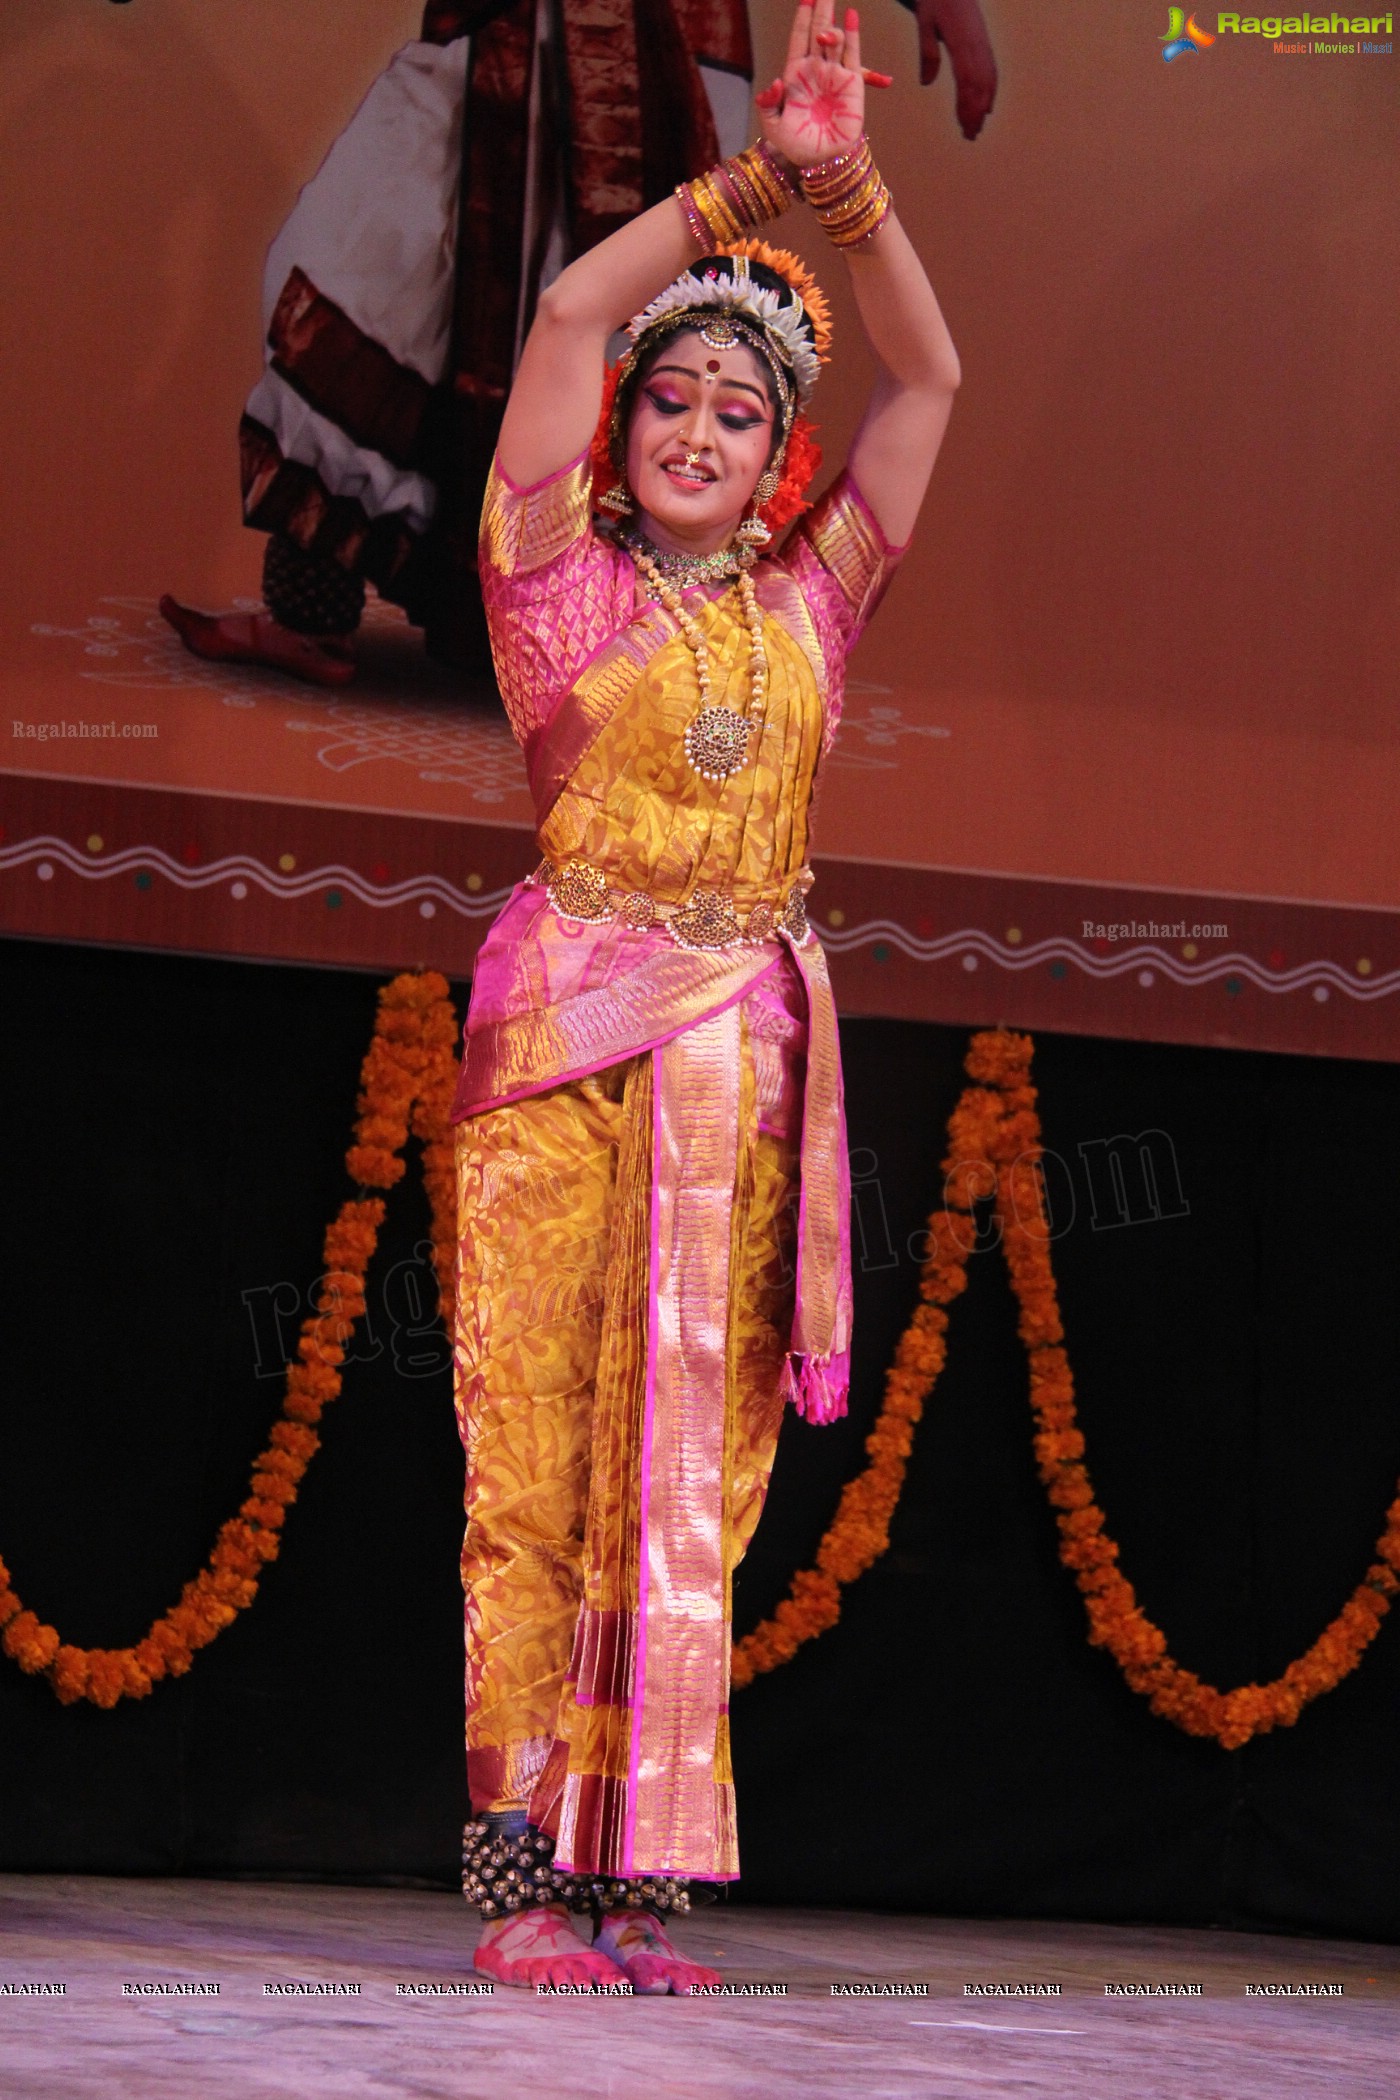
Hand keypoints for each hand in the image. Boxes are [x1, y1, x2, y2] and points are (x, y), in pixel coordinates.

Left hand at [755, 0, 891, 171]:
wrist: (821, 161)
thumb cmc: (794, 145)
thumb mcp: (772, 125)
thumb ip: (767, 103)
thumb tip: (774, 83)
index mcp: (795, 75)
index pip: (798, 39)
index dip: (802, 19)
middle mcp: (816, 70)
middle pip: (817, 31)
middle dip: (821, 9)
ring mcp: (834, 74)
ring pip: (834, 40)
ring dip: (830, 29)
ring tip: (826, 31)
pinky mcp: (852, 83)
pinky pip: (853, 53)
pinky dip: (853, 34)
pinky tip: (852, 16)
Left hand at [913, 0, 997, 140]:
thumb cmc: (934, 1)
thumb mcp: (924, 22)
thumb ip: (927, 52)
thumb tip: (926, 84)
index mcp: (962, 40)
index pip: (967, 80)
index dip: (967, 105)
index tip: (964, 125)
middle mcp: (977, 44)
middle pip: (980, 85)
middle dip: (976, 112)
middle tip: (971, 136)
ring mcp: (983, 44)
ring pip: (988, 80)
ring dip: (983, 106)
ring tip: (977, 128)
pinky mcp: (984, 44)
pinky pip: (991, 71)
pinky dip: (990, 91)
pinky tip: (987, 107)